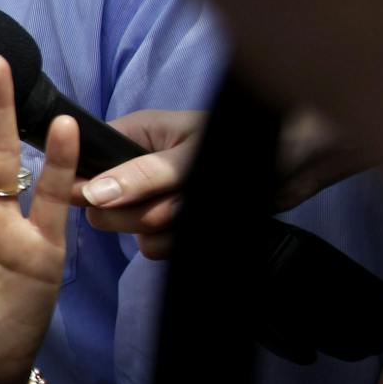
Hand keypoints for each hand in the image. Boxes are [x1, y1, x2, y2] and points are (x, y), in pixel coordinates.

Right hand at [76, 109, 364, 257]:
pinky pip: (155, 246)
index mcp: (132, 136)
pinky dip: (178, 241)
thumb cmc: (246, 141)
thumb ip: (140, 177)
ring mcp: (155, 197)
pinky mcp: (176, 223)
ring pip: (130, 230)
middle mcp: (137, 168)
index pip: (82, 164)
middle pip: (102, 207)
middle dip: (137, 212)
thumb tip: (92, 195)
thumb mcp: (189, 158)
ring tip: (195, 205)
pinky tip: (200, 223)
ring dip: (165, 226)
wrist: (299, 162)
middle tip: (171, 200)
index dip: (88, 185)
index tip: (107, 197)